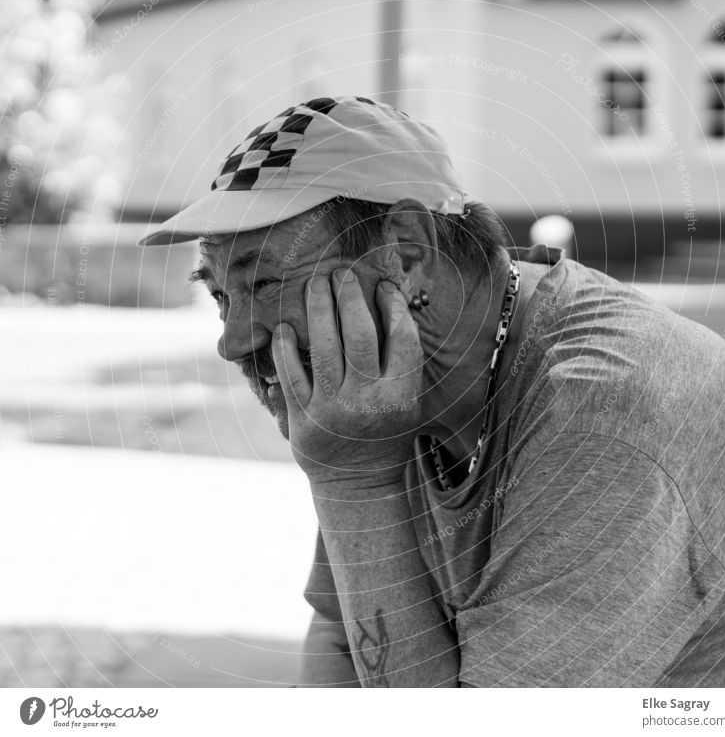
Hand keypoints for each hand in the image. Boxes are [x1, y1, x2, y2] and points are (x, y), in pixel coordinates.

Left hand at [271, 267, 422, 488]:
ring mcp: (333, 410)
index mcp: (401, 395)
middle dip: (350, 296)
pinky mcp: (303, 419)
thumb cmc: (387, 433)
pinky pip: (291, 375)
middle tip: (343, 273)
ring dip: (318, 308)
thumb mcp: (409, 402)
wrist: (358, 483)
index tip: (384, 287)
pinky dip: (286, 348)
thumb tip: (396, 304)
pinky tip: (285, 325)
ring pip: (324, 347)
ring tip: (316, 281)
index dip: (394, 307)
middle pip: (359, 335)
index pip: (402, 339)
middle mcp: (368, 401)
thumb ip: (405, 362)